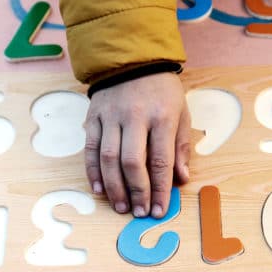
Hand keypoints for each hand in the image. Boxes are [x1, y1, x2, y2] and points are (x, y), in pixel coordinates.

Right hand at [85, 72, 190, 217]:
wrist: (132, 58)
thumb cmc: (162, 90)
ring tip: (121, 206)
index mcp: (161, 117)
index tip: (159, 210)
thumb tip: (181, 180)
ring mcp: (111, 117)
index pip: (160, 160)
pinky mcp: (93, 117)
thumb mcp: (181, 112)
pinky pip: (90, 148)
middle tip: (140, 212)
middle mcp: (134, 117)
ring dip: (114, 187)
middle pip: (132, 162)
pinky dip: (93, 171)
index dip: (160, 189)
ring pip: (108, 158)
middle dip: (137, 191)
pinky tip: (100, 189)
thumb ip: (181, 147)